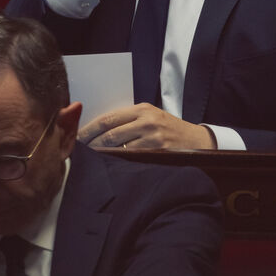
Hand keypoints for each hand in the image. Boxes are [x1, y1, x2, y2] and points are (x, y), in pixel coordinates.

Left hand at [78, 104, 216, 150]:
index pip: (108, 118)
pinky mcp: (158, 150)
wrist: (198, 141)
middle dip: (91, 143)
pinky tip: (109, 166)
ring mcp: (153, 135)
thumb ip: (129, 122)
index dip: (89, 129)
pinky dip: (118, 161)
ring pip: (118, 146)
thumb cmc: (170, 131)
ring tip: (88, 161)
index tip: (76, 138)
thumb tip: (98, 132)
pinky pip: (131, 157)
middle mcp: (146, 120)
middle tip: (77, 152)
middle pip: (109, 132)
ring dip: (101, 154)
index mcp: (142, 109)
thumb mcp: (151, 118)